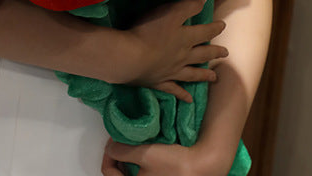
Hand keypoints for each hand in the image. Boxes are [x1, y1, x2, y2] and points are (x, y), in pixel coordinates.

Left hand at [101, 138, 232, 175]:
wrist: (202, 166)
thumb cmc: (175, 164)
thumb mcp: (145, 153)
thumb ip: (122, 151)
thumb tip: (111, 147)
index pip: (108, 172)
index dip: (108, 152)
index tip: (114, 139)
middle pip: (119, 173)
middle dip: (119, 156)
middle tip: (123, 140)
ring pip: (130, 172)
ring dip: (129, 159)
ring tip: (135, 145)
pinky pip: (142, 172)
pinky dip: (140, 162)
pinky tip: (147, 152)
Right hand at [122, 0, 227, 101]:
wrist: (130, 57)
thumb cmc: (148, 31)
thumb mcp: (170, 13)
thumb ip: (188, 5)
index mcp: (185, 38)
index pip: (204, 32)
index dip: (214, 28)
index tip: (223, 25)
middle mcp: (182, 56)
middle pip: (201, 54)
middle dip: (214, 52)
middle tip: (226, 53)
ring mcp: (171, 71)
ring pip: (192, 74)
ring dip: (204, 75)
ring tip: (214, 78)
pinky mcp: (158, 82)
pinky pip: (174, 90)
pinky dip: (182, 95)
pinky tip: (189, 100)